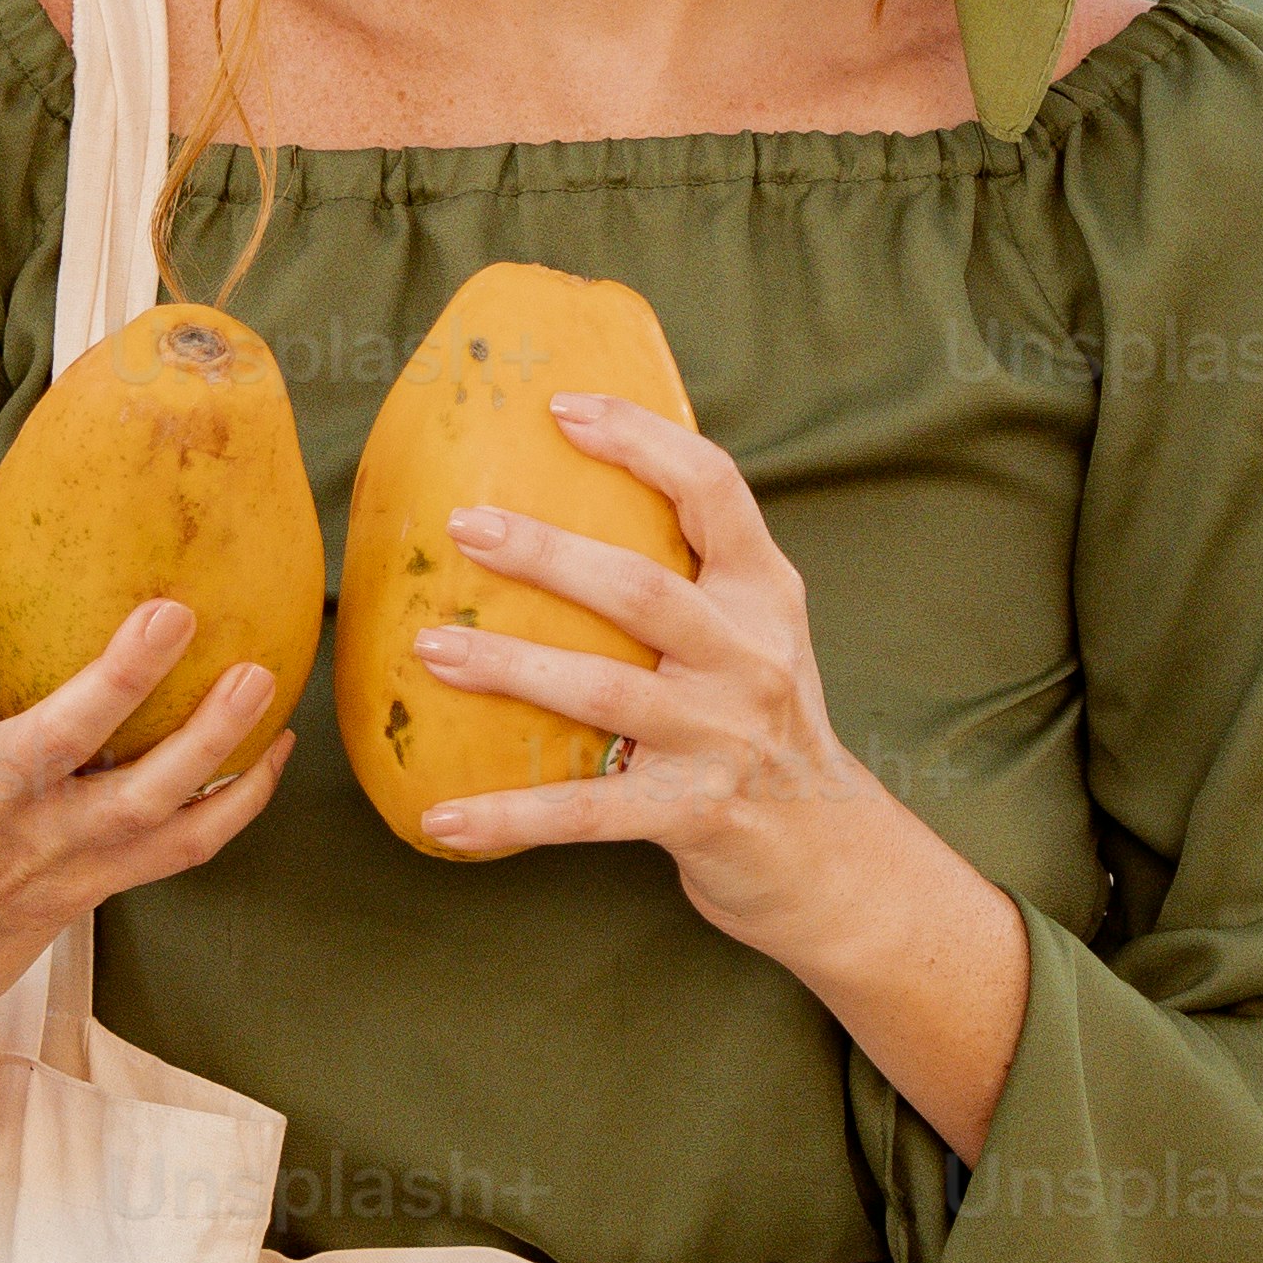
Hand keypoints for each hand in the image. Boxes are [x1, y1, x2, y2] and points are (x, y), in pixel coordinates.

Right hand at [0, 442, 291, 1238]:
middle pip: (67, 734)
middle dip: (126, 672)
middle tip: (176, 606)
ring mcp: (41, 855)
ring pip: (152, 796)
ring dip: (214, 738)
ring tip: (265, 669)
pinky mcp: (85, 889)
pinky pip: (185, 848)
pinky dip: (238, 801)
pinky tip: (276, 743)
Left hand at [410, 394, 1028, 1160]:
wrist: (830, 855)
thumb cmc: (759, 723)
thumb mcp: (751, 634)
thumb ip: (688, 574)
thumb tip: (559, 501)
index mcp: (764, 594)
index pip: (714, 489)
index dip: (641, 441)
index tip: (561, 408)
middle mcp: (750, 657)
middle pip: (644, 589)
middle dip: (549, 554)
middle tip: (463, 524)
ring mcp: (723, 738)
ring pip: (607, 690)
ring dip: (511, 667)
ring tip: (432, 647)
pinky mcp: (693, 814)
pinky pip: (587, 813)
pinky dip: (510, 816)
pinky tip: (441, 818)